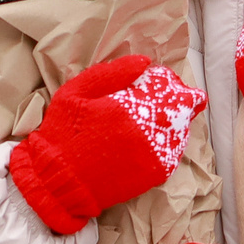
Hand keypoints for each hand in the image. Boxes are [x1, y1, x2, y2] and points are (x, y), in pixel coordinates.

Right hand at [8, 55, 205, 233]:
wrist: (60, 181)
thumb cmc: (63, 134)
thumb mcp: (75, 92)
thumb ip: (110, 73)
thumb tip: (144, 61)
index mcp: (125, 107)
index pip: (166, 86)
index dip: (168, 81)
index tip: (160, 81)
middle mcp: (145, 130)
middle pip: (183, 107)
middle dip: (180, 99)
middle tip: (169, 98)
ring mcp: (153, 154)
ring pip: (182, 129)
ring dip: (176, 121)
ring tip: (159, 119)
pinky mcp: (155, 174)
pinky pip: (175, 152)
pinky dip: (171, 142)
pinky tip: (155, 139)